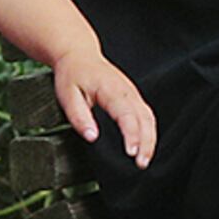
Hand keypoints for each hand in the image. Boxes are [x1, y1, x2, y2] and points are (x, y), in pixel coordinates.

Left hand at [54, 45, 156, 165]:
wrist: (79, 55)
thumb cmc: (73, 74)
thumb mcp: (67, 95)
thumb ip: (79, 117)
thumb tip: (91, 137)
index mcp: (111, 89)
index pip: (126, 115)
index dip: (131, 135)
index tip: (131, 152)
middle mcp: (127, 91)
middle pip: (144, 118)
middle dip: (146, 142)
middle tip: (141, 163)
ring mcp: (133, 93)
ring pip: (149, 118)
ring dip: (150, 140)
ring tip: (144, 160)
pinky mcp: (133, 97)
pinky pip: (147, 115)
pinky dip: (149, 132)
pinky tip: (145, 146)